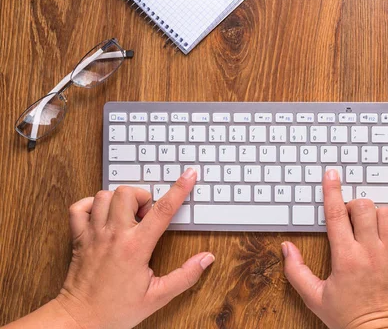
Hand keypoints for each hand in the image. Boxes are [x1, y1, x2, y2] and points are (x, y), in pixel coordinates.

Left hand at [55, 168, 214, 328]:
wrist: (80, 320)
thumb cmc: (116, 310)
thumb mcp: (158, 297)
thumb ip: (185, 276)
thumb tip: (206, 259)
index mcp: (136, 248)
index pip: (163, 210)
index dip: (179, 189)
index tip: (189, 175)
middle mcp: (114, 236)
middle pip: (128, 193)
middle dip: (142, 196)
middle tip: (147, 214)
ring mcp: (93, 234)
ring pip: (104, 196)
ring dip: (119, 200)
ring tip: (127, 216)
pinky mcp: (78, 238)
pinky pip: (79, 208)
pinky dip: (91, 205)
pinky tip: (103, 216)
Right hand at [282, 170, 387, 328]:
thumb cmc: (349, 319)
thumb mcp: (314, 297)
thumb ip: (296, 271)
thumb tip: (286, 248)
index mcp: (345, 257)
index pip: (335, 214)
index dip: (331, 190)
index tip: (331, 175)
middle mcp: (370, 251)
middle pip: (363, 207)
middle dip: (354, 205)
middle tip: (351, 217)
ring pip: (387, 213)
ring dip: (378, 214)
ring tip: (373, 226)